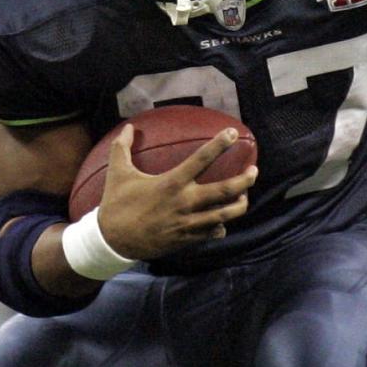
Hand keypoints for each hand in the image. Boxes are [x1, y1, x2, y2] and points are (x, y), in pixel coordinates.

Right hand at [96, 124, 256, 258]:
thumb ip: (122, 147)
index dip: (220, 144)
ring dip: (239, 205)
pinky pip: (212, 233)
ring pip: (224, 215)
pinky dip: (220, 226)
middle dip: (244, 180)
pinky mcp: (187, 239)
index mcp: (171, 183)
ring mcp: (188, 223)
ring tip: (244, 197)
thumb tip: (129, 127)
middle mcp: (184, 202)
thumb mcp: (117, 173)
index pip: (202, 159)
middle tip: (254, 171)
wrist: (113, 240)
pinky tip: (223, 221)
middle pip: (224, 190)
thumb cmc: (116, 204)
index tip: (233, 133)